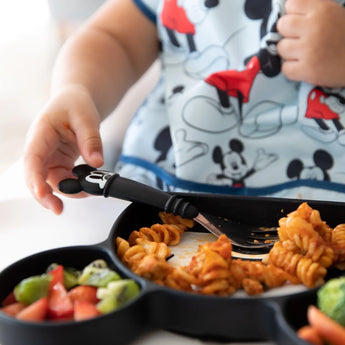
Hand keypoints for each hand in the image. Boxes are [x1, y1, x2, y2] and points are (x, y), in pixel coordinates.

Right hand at [24, 85, 103, 213]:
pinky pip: (64, 179)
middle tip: (58, 209)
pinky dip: (74, 185)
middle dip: (45, 195)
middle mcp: (40, 149)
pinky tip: (87, 186)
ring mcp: (49, 158)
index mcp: (40, 134)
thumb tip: (97, 162)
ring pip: (51, 182)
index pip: (33, 160)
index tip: (42, 194)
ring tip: (87, 192)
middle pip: (36, 177)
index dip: (35, 179)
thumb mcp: (86, 118)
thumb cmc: (75, 105)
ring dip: (66, 191)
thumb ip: (91, 140)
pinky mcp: (58, 163)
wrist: (76, 102)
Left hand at [277, 0, 344, 86]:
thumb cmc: (344, 37)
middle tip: (299, 40)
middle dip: (288, 33)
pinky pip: (285, 68)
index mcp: (322, 10)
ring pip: (281, 48)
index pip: (291, 5)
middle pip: (282, 25)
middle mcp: (314, 27)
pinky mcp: (307, 70)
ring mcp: (309, 50)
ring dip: (289, 53)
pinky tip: (304, 66)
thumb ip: (311, 11)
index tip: (301, 23)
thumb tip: (287, 14)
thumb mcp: (333, 14)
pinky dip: (292, 69)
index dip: (293, 15)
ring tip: (303, 54)